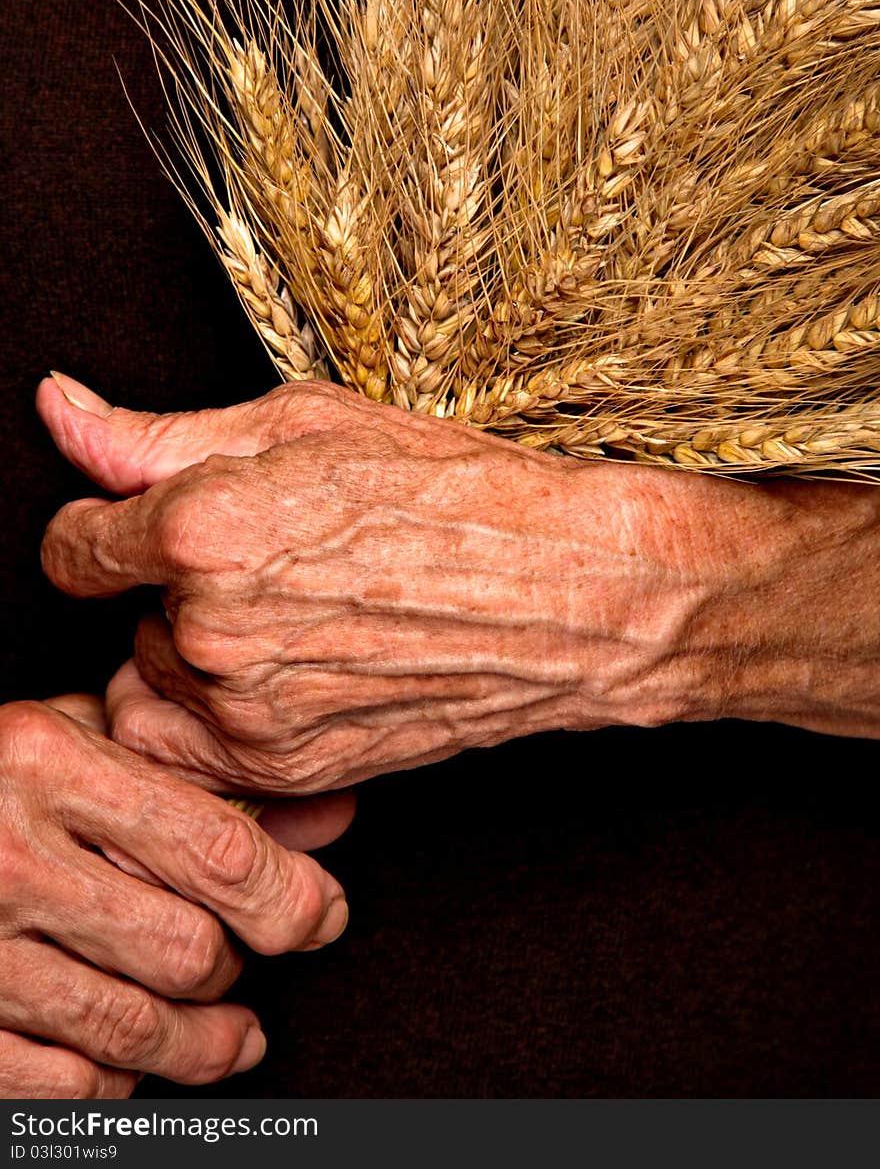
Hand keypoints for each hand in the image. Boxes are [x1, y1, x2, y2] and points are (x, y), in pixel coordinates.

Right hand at [0, 692, 351, 1097]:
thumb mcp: (80, 739)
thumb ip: (199, 773)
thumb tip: (334, 816)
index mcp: (45, 763)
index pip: (213, 846)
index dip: (292, 896)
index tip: (324, 915)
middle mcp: (7, 854)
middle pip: (184, 949)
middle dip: (241, 969)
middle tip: (255, 961)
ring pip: (130, 1030)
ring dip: (201, 1045)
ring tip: (233, 1036)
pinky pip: (57, 1088)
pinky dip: (113, 1087)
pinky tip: (129, 1066)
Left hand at [38, 374, 879, 793]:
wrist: (564, 593)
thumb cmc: (452, 495)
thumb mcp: (306, 423)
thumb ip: (156, 433)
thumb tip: (59, 408)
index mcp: (202, 526)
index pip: (72, 550)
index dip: (109, 533)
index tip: (148, 533)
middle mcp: (211, 628)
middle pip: (120, 624)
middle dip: (169, 597)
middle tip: (265, 568)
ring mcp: (249, 712)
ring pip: (154, 691)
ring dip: (192, 664)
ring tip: (285, 624)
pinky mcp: (289, 770)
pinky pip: (197, 755)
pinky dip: (224, 721)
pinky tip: (297, 674)